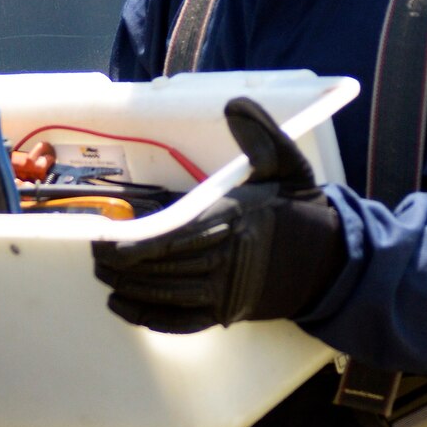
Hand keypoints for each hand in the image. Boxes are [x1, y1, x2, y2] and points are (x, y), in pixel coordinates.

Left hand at [91, 97, 344, 333]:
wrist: (332, 261)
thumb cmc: (302, 209)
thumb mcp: (286, 163)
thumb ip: (260, 133)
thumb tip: (235, 104)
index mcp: (233, 220)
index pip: (169, 238)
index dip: (132, 242)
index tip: (105, 236)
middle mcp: (226, 259)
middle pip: (159, 267)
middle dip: (120, 263)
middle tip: (94, 253)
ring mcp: (226, 291)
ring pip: (165, 293)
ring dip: (128, 286)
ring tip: (102, 274)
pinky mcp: (227, 312)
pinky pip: (181, 321)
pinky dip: (149, 316)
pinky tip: (124, 305)